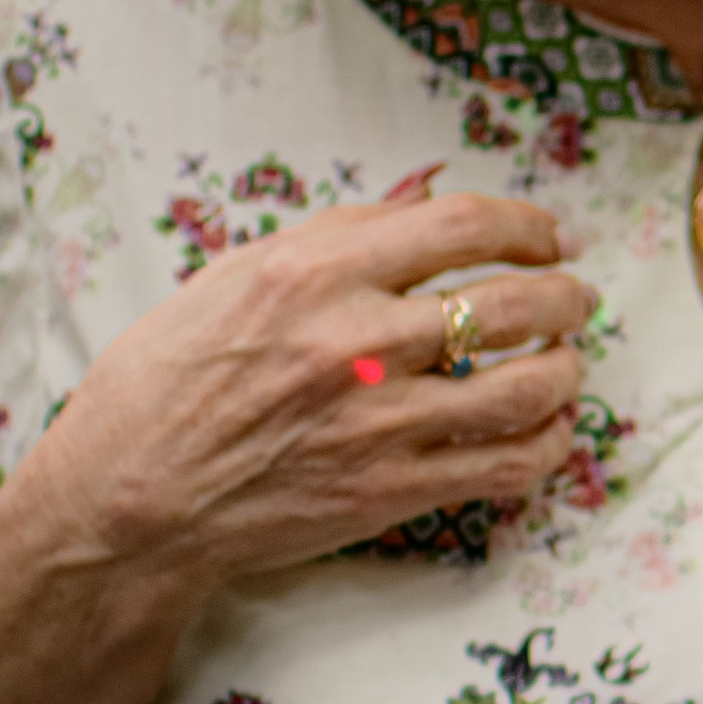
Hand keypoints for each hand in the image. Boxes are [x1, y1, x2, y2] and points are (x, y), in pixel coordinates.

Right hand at [0, 186, 596, 703]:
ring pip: (526, 387)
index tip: (546, 237)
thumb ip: (335, 238)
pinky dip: (546, 444)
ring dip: (566, 369)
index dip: (526, 226)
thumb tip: (421, 201)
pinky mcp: (392, 491)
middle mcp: (354, 340)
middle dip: (565, 297)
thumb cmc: (165, 385)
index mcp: (312, 272)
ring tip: (566, 363)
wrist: (128, 502)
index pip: (460, 224)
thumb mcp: (233, 280)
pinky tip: (546, 430)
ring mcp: (379, 420)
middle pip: (510, 303)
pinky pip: (506, 464)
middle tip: (574, 299)